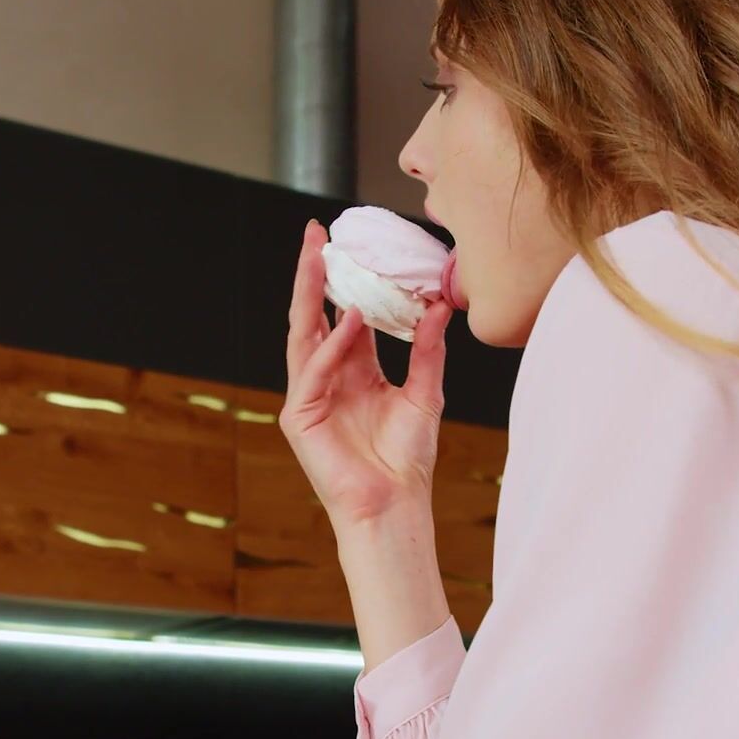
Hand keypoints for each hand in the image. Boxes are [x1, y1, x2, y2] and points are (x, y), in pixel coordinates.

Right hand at [282, 220, 456, 527]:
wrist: (395, 506)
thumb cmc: (407, 460)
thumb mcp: (425, 395)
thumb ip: (428, 351)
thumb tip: (439, 307)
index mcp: (354, 373)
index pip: (343, 316)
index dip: (345, 281)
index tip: (350, 244)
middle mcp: (327, 378)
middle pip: (315, 315)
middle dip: (312, 272)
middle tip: (315, 232)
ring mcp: (308, 395)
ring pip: (302, 333)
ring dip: (307, 292)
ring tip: (318, 255)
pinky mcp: (299, 416)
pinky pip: (312, 371)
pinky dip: (331, 344)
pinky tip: (349, 319)